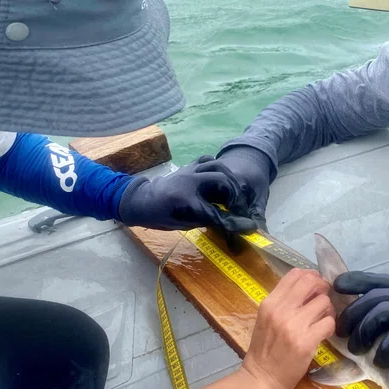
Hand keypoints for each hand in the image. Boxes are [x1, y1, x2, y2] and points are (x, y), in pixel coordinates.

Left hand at [117, 155, 257, 232]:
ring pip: (217, 166)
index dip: (234, 222)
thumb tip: (233, 225)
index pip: (215, 213)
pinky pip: (207, 160)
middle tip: (239, 208)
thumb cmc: (160, 216)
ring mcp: (189, 170)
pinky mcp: (189, 166)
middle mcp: (188, 181)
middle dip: (235, 195)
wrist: (140, 200)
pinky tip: (220, 178)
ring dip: (230, 179)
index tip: (248, 228)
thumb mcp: (184, 224)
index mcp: (184, 201)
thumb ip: (209, 220)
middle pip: (222, 181)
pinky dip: (217, 168)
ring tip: (233, 192)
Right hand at [242, 268, 335, 388]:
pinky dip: (330, 327)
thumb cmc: (264, 349)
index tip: (316, 286)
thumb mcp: (266, 318)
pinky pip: (329, 322)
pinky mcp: (306, 341)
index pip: (295, 274)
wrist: (261, 378)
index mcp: (270, 303)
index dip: (311, 276)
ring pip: (324, 302)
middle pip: (311, 282)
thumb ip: (284, 302)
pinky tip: (323, 333)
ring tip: (322, 320)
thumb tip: (310, 287)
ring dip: (328, 310)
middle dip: (323, 288)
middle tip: (323, 300)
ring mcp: (294, 325)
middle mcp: (281, 310)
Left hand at [334, 272, 388, 368]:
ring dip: (364, 332)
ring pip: (381, 311)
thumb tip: (362, 327)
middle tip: (343, 334)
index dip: (356, 281)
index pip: (378, 280)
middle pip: (374, 297)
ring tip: (358, 350)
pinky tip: (382, 361)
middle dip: (353, 315)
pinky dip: (385, 348)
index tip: (336, 285)